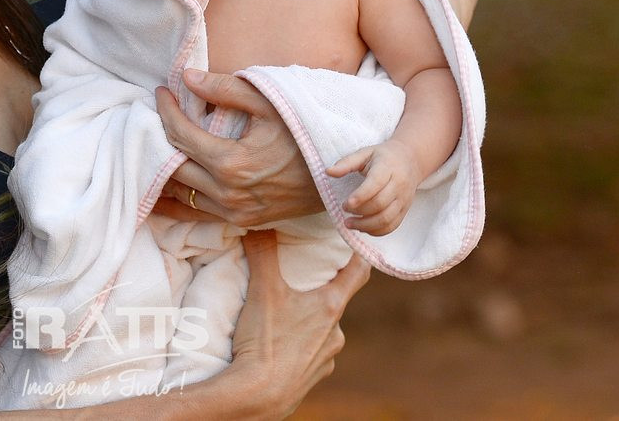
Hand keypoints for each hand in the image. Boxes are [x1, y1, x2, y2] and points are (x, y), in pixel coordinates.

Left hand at [151, 70, 323, 227]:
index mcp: (231, 164)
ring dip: (170, 164)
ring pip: (182, 190)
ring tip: (168, 138)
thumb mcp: (270, 103)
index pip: (180, 134)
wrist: (339, 178)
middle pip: (173, 164)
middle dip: (161, 136)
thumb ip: (226, 89)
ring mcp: (233, 212)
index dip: (165, 110)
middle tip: (160, 113)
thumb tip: (187, 78)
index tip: (161, 91)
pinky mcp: (241, 221)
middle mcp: (227, 194)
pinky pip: (199, 206)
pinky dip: (186, 186)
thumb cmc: (305, 133)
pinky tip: (183, 167)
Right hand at [229, 230, 369, 417]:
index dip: (360, 254)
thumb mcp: (263, 290)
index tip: (360, 240)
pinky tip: (279, 346)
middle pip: (335, 302)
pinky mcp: (313, 377)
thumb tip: (258, 222)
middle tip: (300, 280)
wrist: (259, 397)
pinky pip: (311, 355)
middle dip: (320, 290)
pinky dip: (299, 347)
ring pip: (322, 331)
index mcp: (331, 306)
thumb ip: (262, 253)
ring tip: (282, 317)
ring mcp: (327, 358)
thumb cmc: (266, 342)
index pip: (358, 272)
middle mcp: (337, 333)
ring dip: (308, 321)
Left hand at [326, 139, 419, 234]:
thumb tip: (328, 172)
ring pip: (387, 218)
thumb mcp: (365, 153)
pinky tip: (363, 228)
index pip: (375, 184)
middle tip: (344, 211)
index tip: (345, 204)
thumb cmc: (383, 156)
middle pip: (380, 204)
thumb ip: (346, 163)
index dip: (360, 196)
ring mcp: (403, 199)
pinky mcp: (405, 209)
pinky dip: (377, 231)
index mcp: (387, 167)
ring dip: (366, 225)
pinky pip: (392, 225)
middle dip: (360, 212)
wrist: (410, 160)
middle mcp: (399, 184)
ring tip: (349, 224)